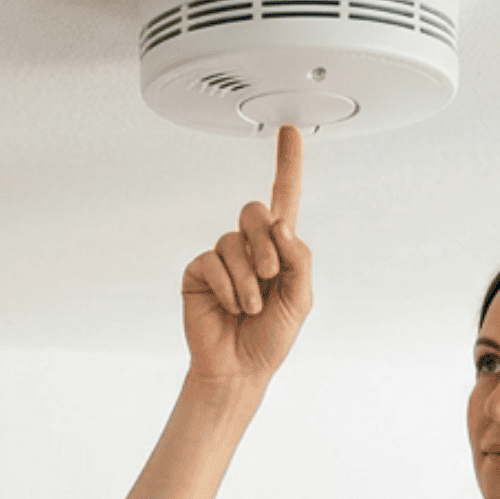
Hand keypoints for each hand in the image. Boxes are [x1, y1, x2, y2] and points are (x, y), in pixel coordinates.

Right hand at [180, 126, 314, 383]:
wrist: (239, 368)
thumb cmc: (271, 337)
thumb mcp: (300, 299)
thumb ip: (299, 259)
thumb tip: (282, 225)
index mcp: (280, 249)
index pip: (286, 197)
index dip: (288, 163)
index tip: (289, 130)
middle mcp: (250, 247)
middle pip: (255, 211)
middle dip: (266, 244)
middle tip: (270, 275)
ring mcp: (222, 258)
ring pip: (234, 241)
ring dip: (248, 279)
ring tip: (251, 306)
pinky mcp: (199, 271)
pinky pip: (211, 261)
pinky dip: (226, 286)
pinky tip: (230, 306)